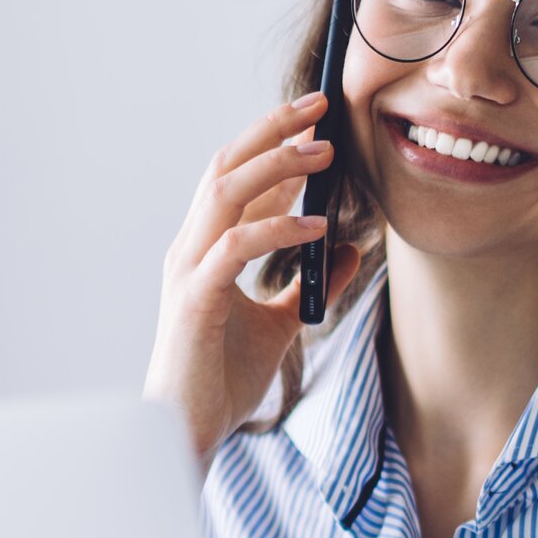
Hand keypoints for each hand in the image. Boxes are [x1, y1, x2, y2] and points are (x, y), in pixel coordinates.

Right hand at [144, 92, 363, 468]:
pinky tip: (316, 225)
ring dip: (276, 165)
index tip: (317, 120)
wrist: (188, 431)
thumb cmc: (223, 377)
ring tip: (323, 151)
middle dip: (272, 131)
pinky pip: (235, 248)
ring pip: (225, 192)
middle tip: (321, 107)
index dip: (274, 144)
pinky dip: (277, 228)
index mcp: (205, 248)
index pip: (237, 178)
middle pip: (225, 166)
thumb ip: (309, 284)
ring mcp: (188, 270)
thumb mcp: (282, 323)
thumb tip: (349, 248)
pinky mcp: (195, 299)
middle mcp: (191, 248)